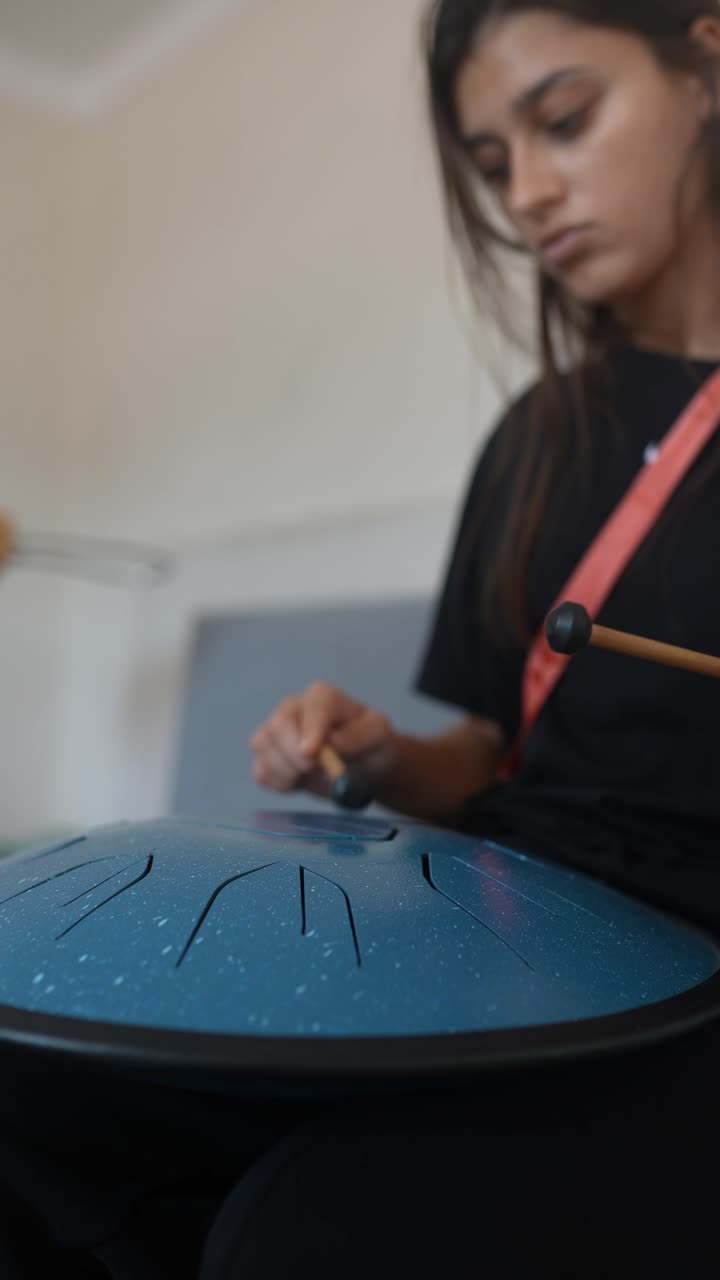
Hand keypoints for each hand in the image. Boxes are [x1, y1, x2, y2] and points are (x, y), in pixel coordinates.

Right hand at [249, 682, 396, 796]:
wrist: (362, 768)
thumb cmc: (370, 745)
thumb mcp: (379, 735)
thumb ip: (359, 735)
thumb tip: (333, 742)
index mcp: (323, 697)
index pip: (312, 706)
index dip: (310, 728)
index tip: (312, 752)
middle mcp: (294, 708)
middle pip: (279, 723)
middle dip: (295, 753)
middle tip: (315, 769)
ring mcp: (276, 731)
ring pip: (263, 745)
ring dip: (288, 769)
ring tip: (313, 775)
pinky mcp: (267, 757)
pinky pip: (261, 771)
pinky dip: (280, 782)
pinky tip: (300, 781)